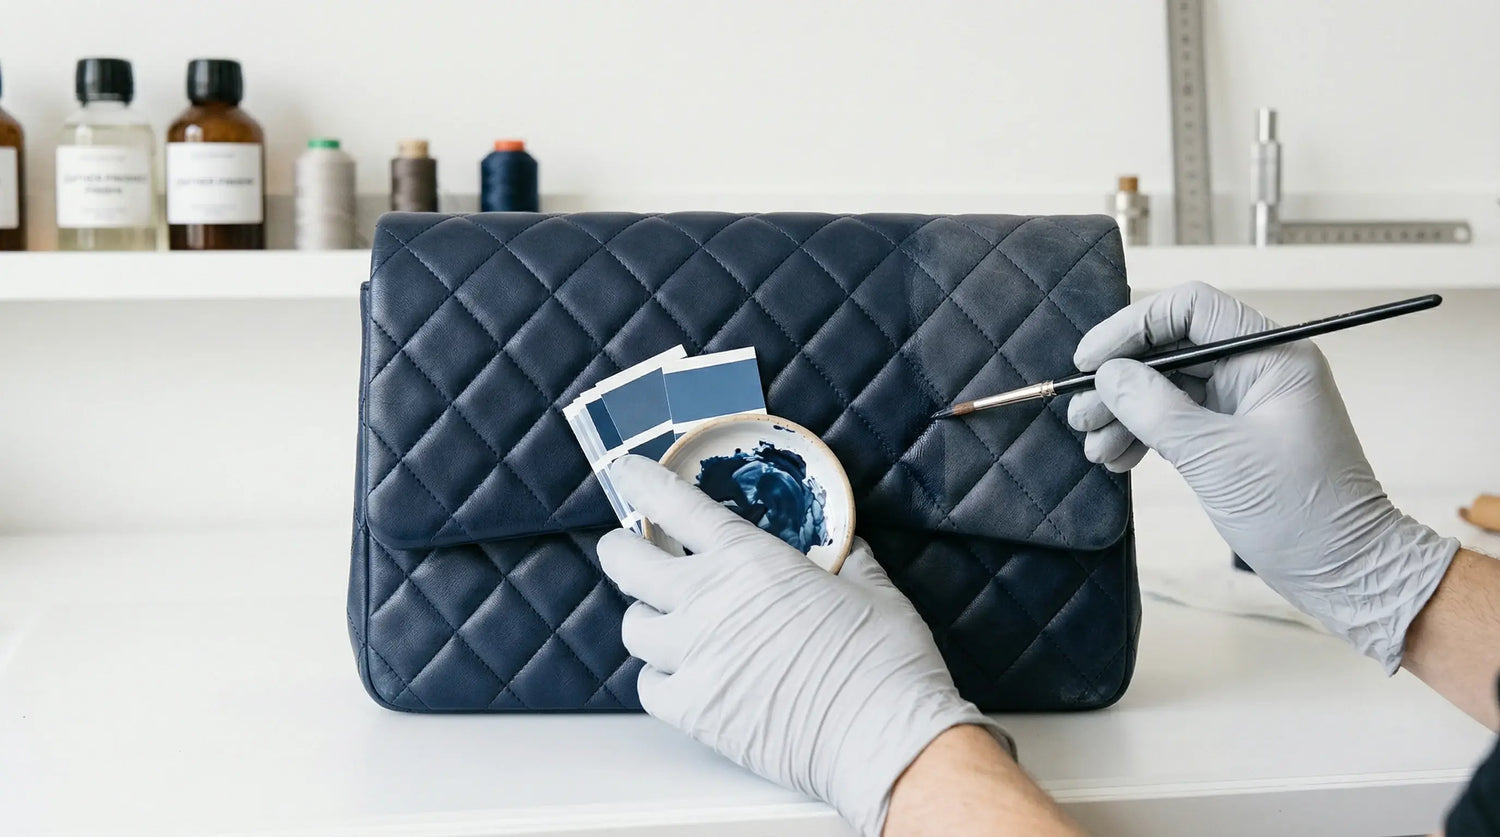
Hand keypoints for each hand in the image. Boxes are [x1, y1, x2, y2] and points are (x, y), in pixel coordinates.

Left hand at [597, 455, 1011, 836]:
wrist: (881, 737)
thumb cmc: (884, 662)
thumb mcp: (873, 590)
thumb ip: (848, 562)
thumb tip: (846, 549)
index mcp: (750, 560)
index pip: (675, 505)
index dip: (643, 484)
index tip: (630, 475)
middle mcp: (707, 601)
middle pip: (626, 563)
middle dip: (620, 550)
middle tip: (627, 549)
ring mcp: (693, 658)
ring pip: (631, 626)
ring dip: (643, 616)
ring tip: (663, 619)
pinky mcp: (692, 711)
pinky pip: (647, 685)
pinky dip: (657, 676)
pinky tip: (679, 674)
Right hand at [1068, 282, 1458, 671]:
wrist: (1345, 572)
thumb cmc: (1299, 514)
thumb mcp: (1215, 458)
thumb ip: (1155, 409)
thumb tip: (1108, 374)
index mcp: (1271, 355)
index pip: (1189, 309)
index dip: (1132, 328)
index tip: (1091, 362)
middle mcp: (1258, 369)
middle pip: (1172, 349)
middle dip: (1121, 379)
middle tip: (1082, 414)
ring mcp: (1245, 403)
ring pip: (1167, 385)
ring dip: (1124, 411)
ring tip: (1094, 446)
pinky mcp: (1234, 436)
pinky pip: (1176, 418)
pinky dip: (1143, 433)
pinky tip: (1117, 457)